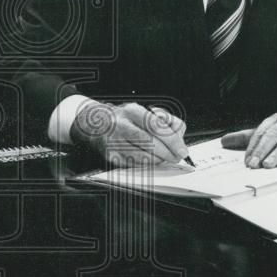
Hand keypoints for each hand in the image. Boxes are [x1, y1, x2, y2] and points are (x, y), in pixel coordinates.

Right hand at [70, 101, 187, 167]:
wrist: (94, 124)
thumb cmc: (125, 119)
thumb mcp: (143, 112)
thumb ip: (165, 120)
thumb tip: (179, 134)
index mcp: (133, 111)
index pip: (156, 126)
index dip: (172, 140)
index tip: (182, 150)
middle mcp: (121, 125)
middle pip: (150, 142)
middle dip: (167, 153)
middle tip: (176, 157)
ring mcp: (114, 141)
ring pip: (143, 156)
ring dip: (158, 161)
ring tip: (164, 159)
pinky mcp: (110, 156)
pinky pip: (134, 164)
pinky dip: (146, 165)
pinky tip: (150, 161)